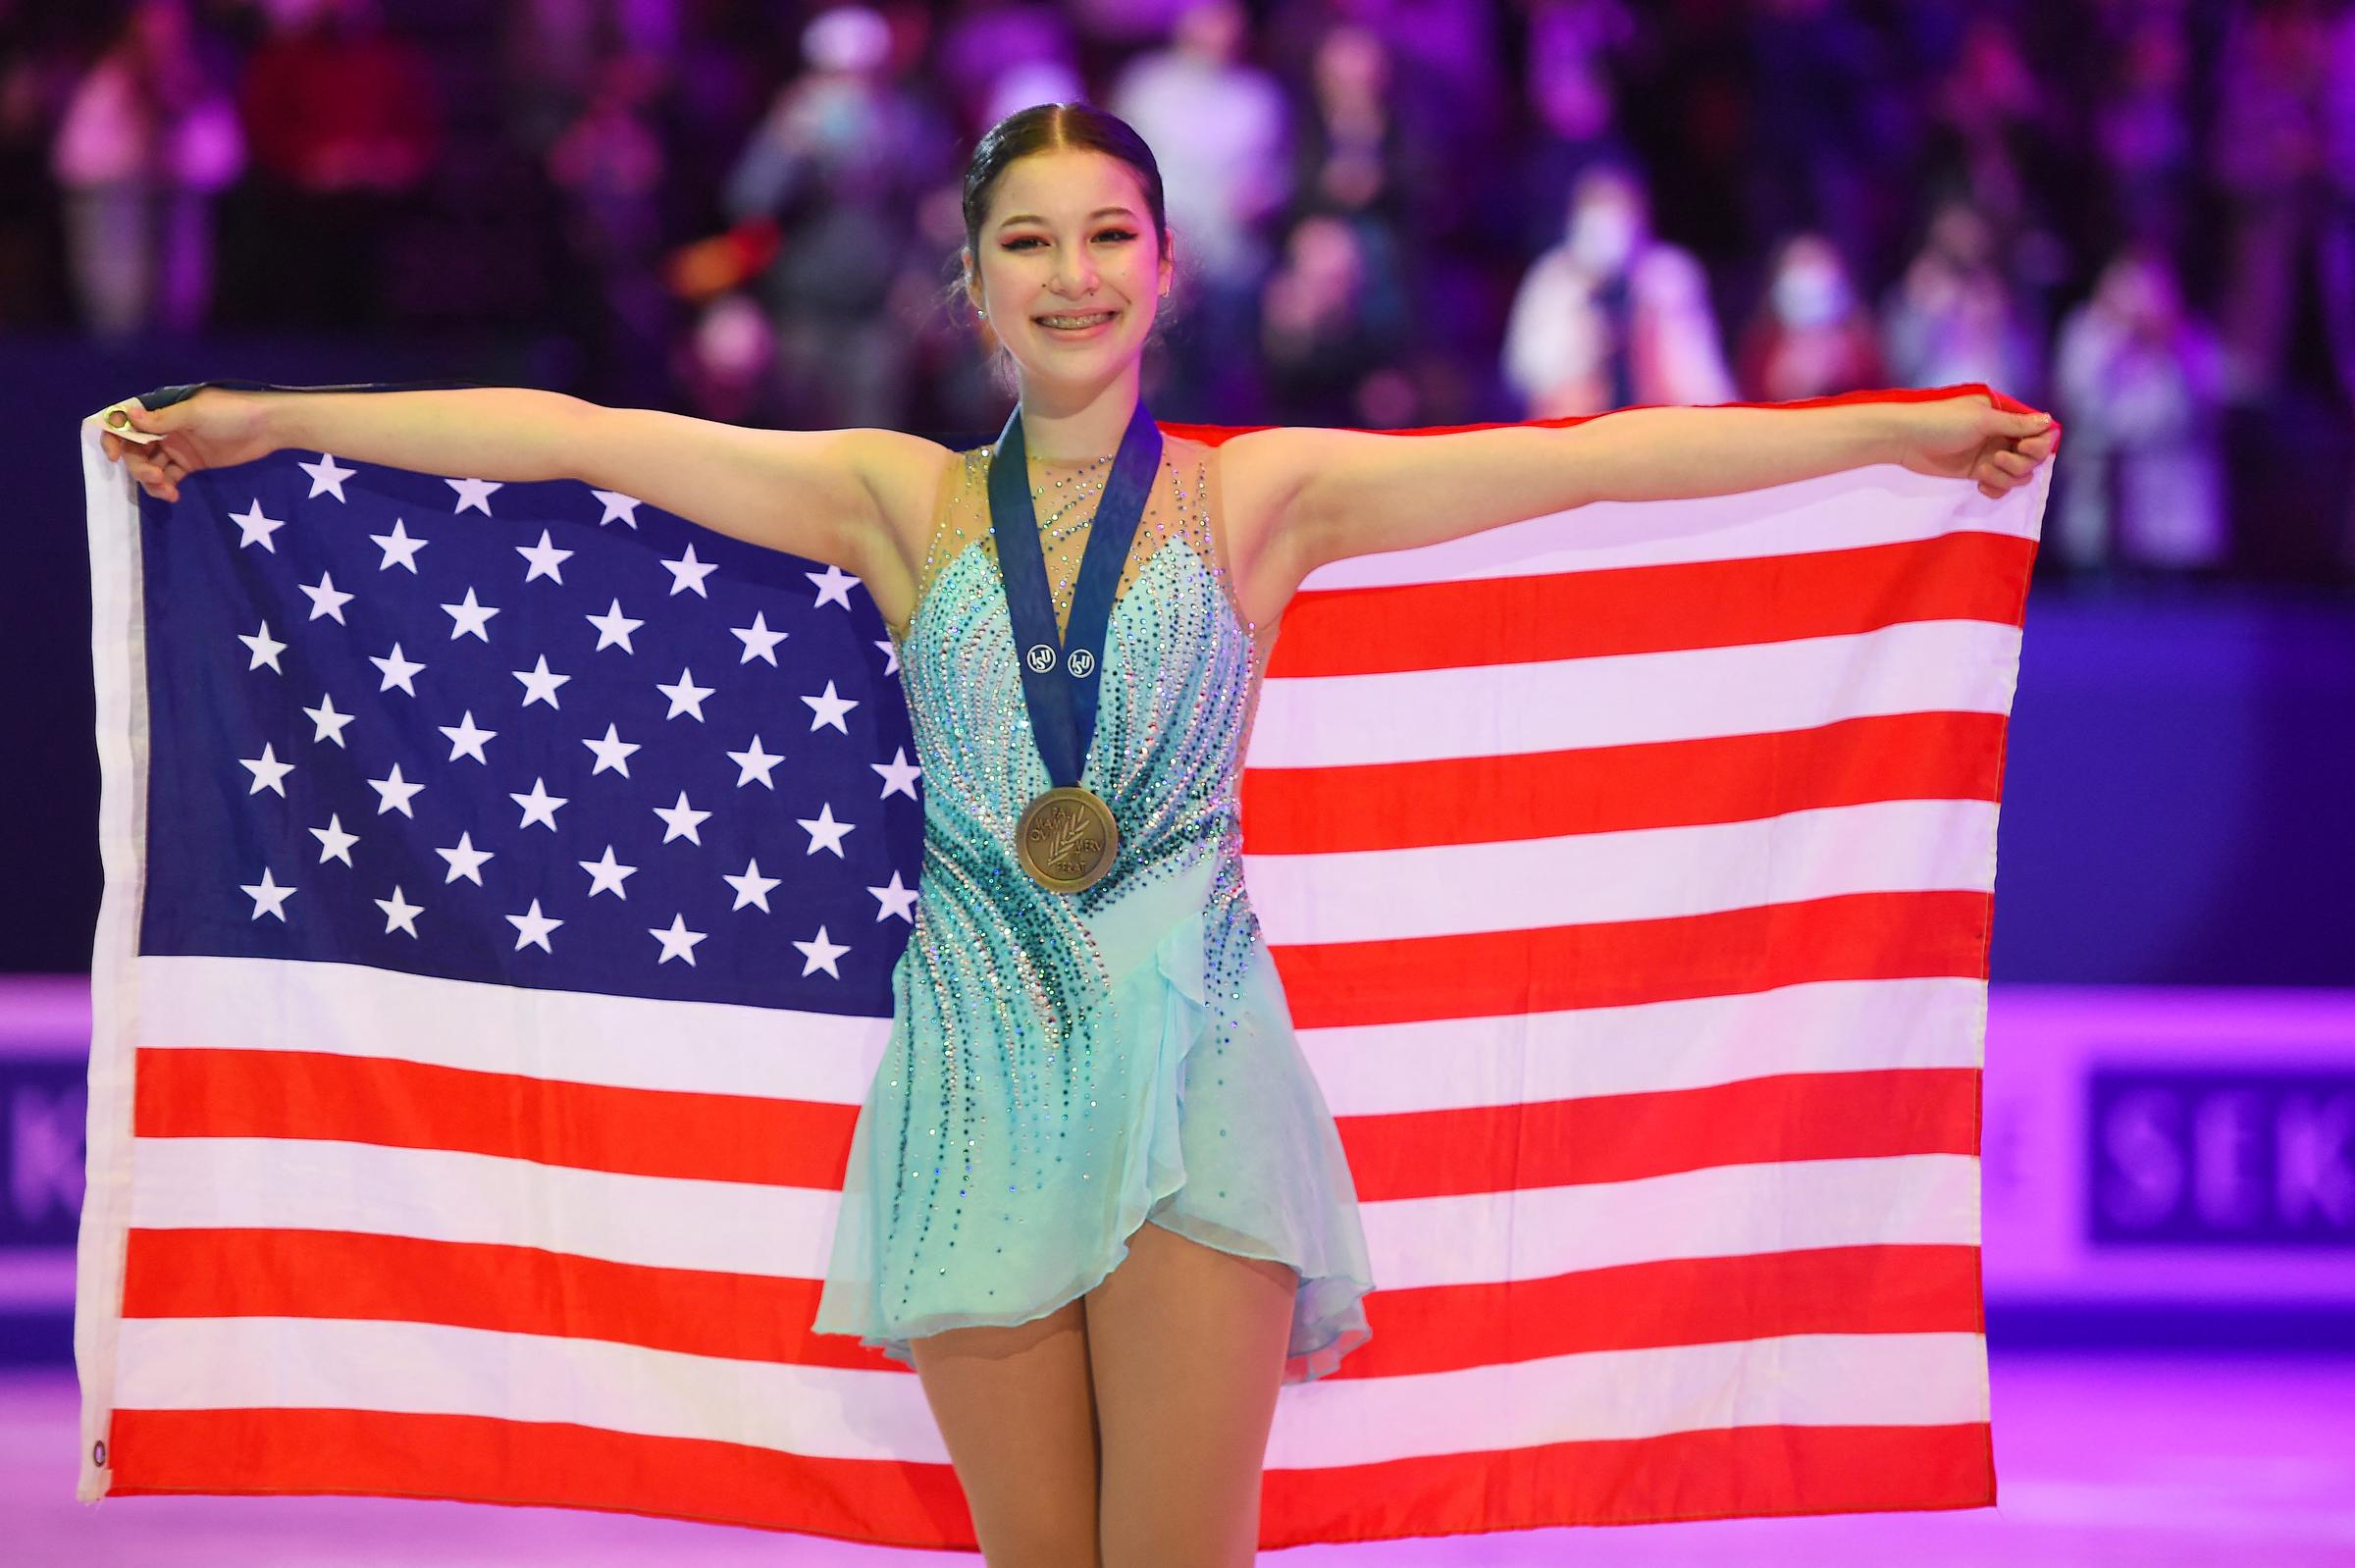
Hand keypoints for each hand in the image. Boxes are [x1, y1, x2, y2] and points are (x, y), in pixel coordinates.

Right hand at [97, 387, 276, 503]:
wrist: (268, 428)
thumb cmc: (232, 413)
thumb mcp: (196, 413)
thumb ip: (162, 419)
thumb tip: (127, 415)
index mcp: (163, 410)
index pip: (127, 421)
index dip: (114, 437)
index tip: (113, 456)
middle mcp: (165, 428)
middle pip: (136, 449)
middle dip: (138, 466)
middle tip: (154, 477)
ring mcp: (177, 447)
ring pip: (150, 465)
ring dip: (151, 479)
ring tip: (166, 490)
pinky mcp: (191, 464)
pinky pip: (169, 476)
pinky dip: (165, 486)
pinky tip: (173, 495)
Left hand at [1894, 392, 2058, 499]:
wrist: (1905, 440)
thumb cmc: (1942, 422)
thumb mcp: (1982, 421)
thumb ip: (2016, 425)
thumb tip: (2050, 421)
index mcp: (2006, 416)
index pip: (2041, 433)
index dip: (2039, 445)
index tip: (2024, 447)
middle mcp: (2002, 435)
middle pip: (2033, 457)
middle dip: (2020, 462)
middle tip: (1998, 458)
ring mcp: (1991, 455)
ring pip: (2019, 474)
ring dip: (2005, 476)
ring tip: (1982, 471)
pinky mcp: (1977, 472)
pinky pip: (2001, 486)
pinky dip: (1995, 488)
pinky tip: (1979, 484)